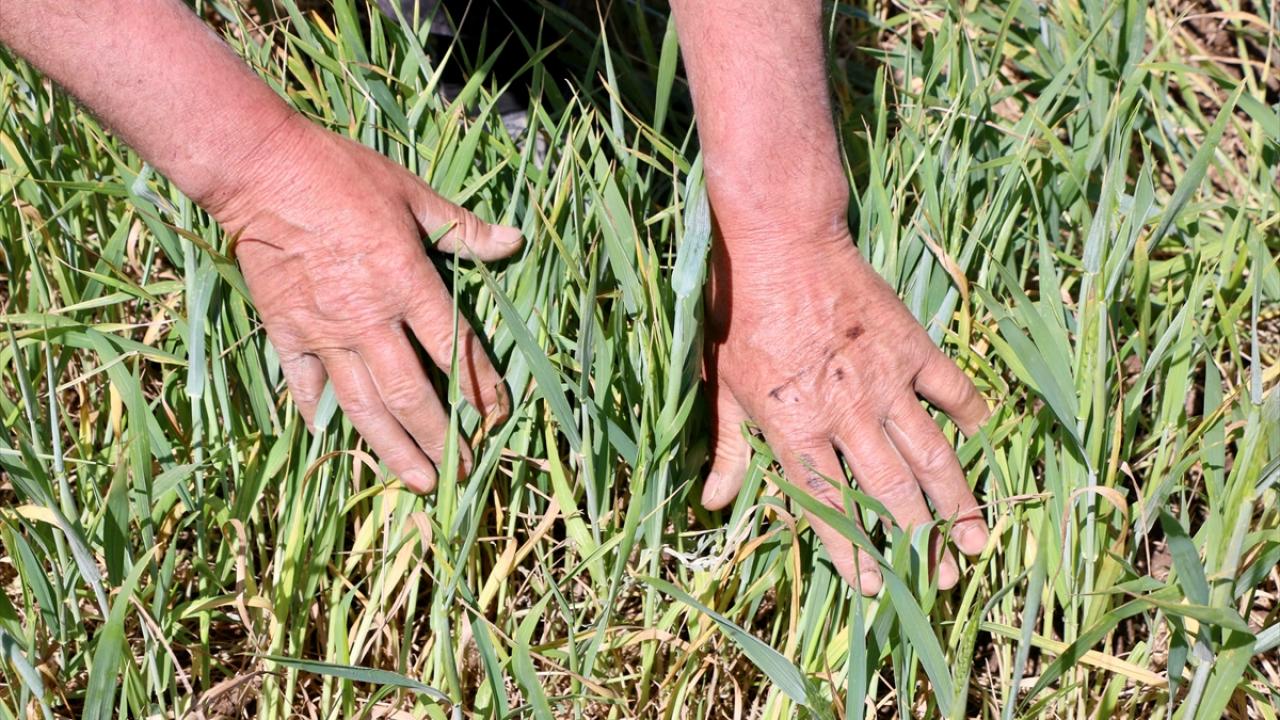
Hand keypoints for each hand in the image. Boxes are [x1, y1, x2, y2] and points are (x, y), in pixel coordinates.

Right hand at [211, 117, 522, 492]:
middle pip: (413, 395)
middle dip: (441, 438)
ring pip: (364, 405)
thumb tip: (514, 241)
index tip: (497, 417)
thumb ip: (463, 230)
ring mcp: (324, 332)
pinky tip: (333, 440)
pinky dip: (320, 415)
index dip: (481, 386)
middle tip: (462, 471)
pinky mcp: (286, 332)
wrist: (261, 169)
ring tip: (418, 481)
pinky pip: (307, 386)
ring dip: (394, 448)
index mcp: (407, 282)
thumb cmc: (343, 175)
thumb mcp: (412, 195)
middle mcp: (369, 319)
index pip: (455, 348)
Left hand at [701, 226, 989, 594]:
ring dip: (955, 501)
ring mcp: (885, 381)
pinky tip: (982, 439)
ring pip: (929, 454)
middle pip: (890, 491)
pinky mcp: (911, 346)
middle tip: (943, 579)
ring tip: (975, 540)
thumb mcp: (722, 385)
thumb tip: (713, 504)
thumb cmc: (741, 314)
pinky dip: (970, 414)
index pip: (829, 504)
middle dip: (918, 541)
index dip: (853, 550)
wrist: (781, 242)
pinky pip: (951, 388)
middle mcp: (845, 413)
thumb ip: (728, 448)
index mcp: (795, 427)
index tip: (874, 588)